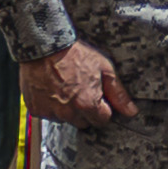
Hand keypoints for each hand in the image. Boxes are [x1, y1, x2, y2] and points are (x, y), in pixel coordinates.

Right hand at [22, 40, 137, 126]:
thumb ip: (118, 94)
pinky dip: (51, 106)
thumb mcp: (104, 69)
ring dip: (67, 109)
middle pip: (84, 122)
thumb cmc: (76, 54)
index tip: (97, 96)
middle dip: (85, 110)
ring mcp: (50, 112)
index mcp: (87, 105)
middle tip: (81, 90)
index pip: (102, 120)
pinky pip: (49, 114)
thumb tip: (131, 112)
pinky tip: (52, 89)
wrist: (45, 46)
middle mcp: (68, 113)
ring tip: (65, 87)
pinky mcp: (36, 109)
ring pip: (66, 119)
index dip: (102, 108)